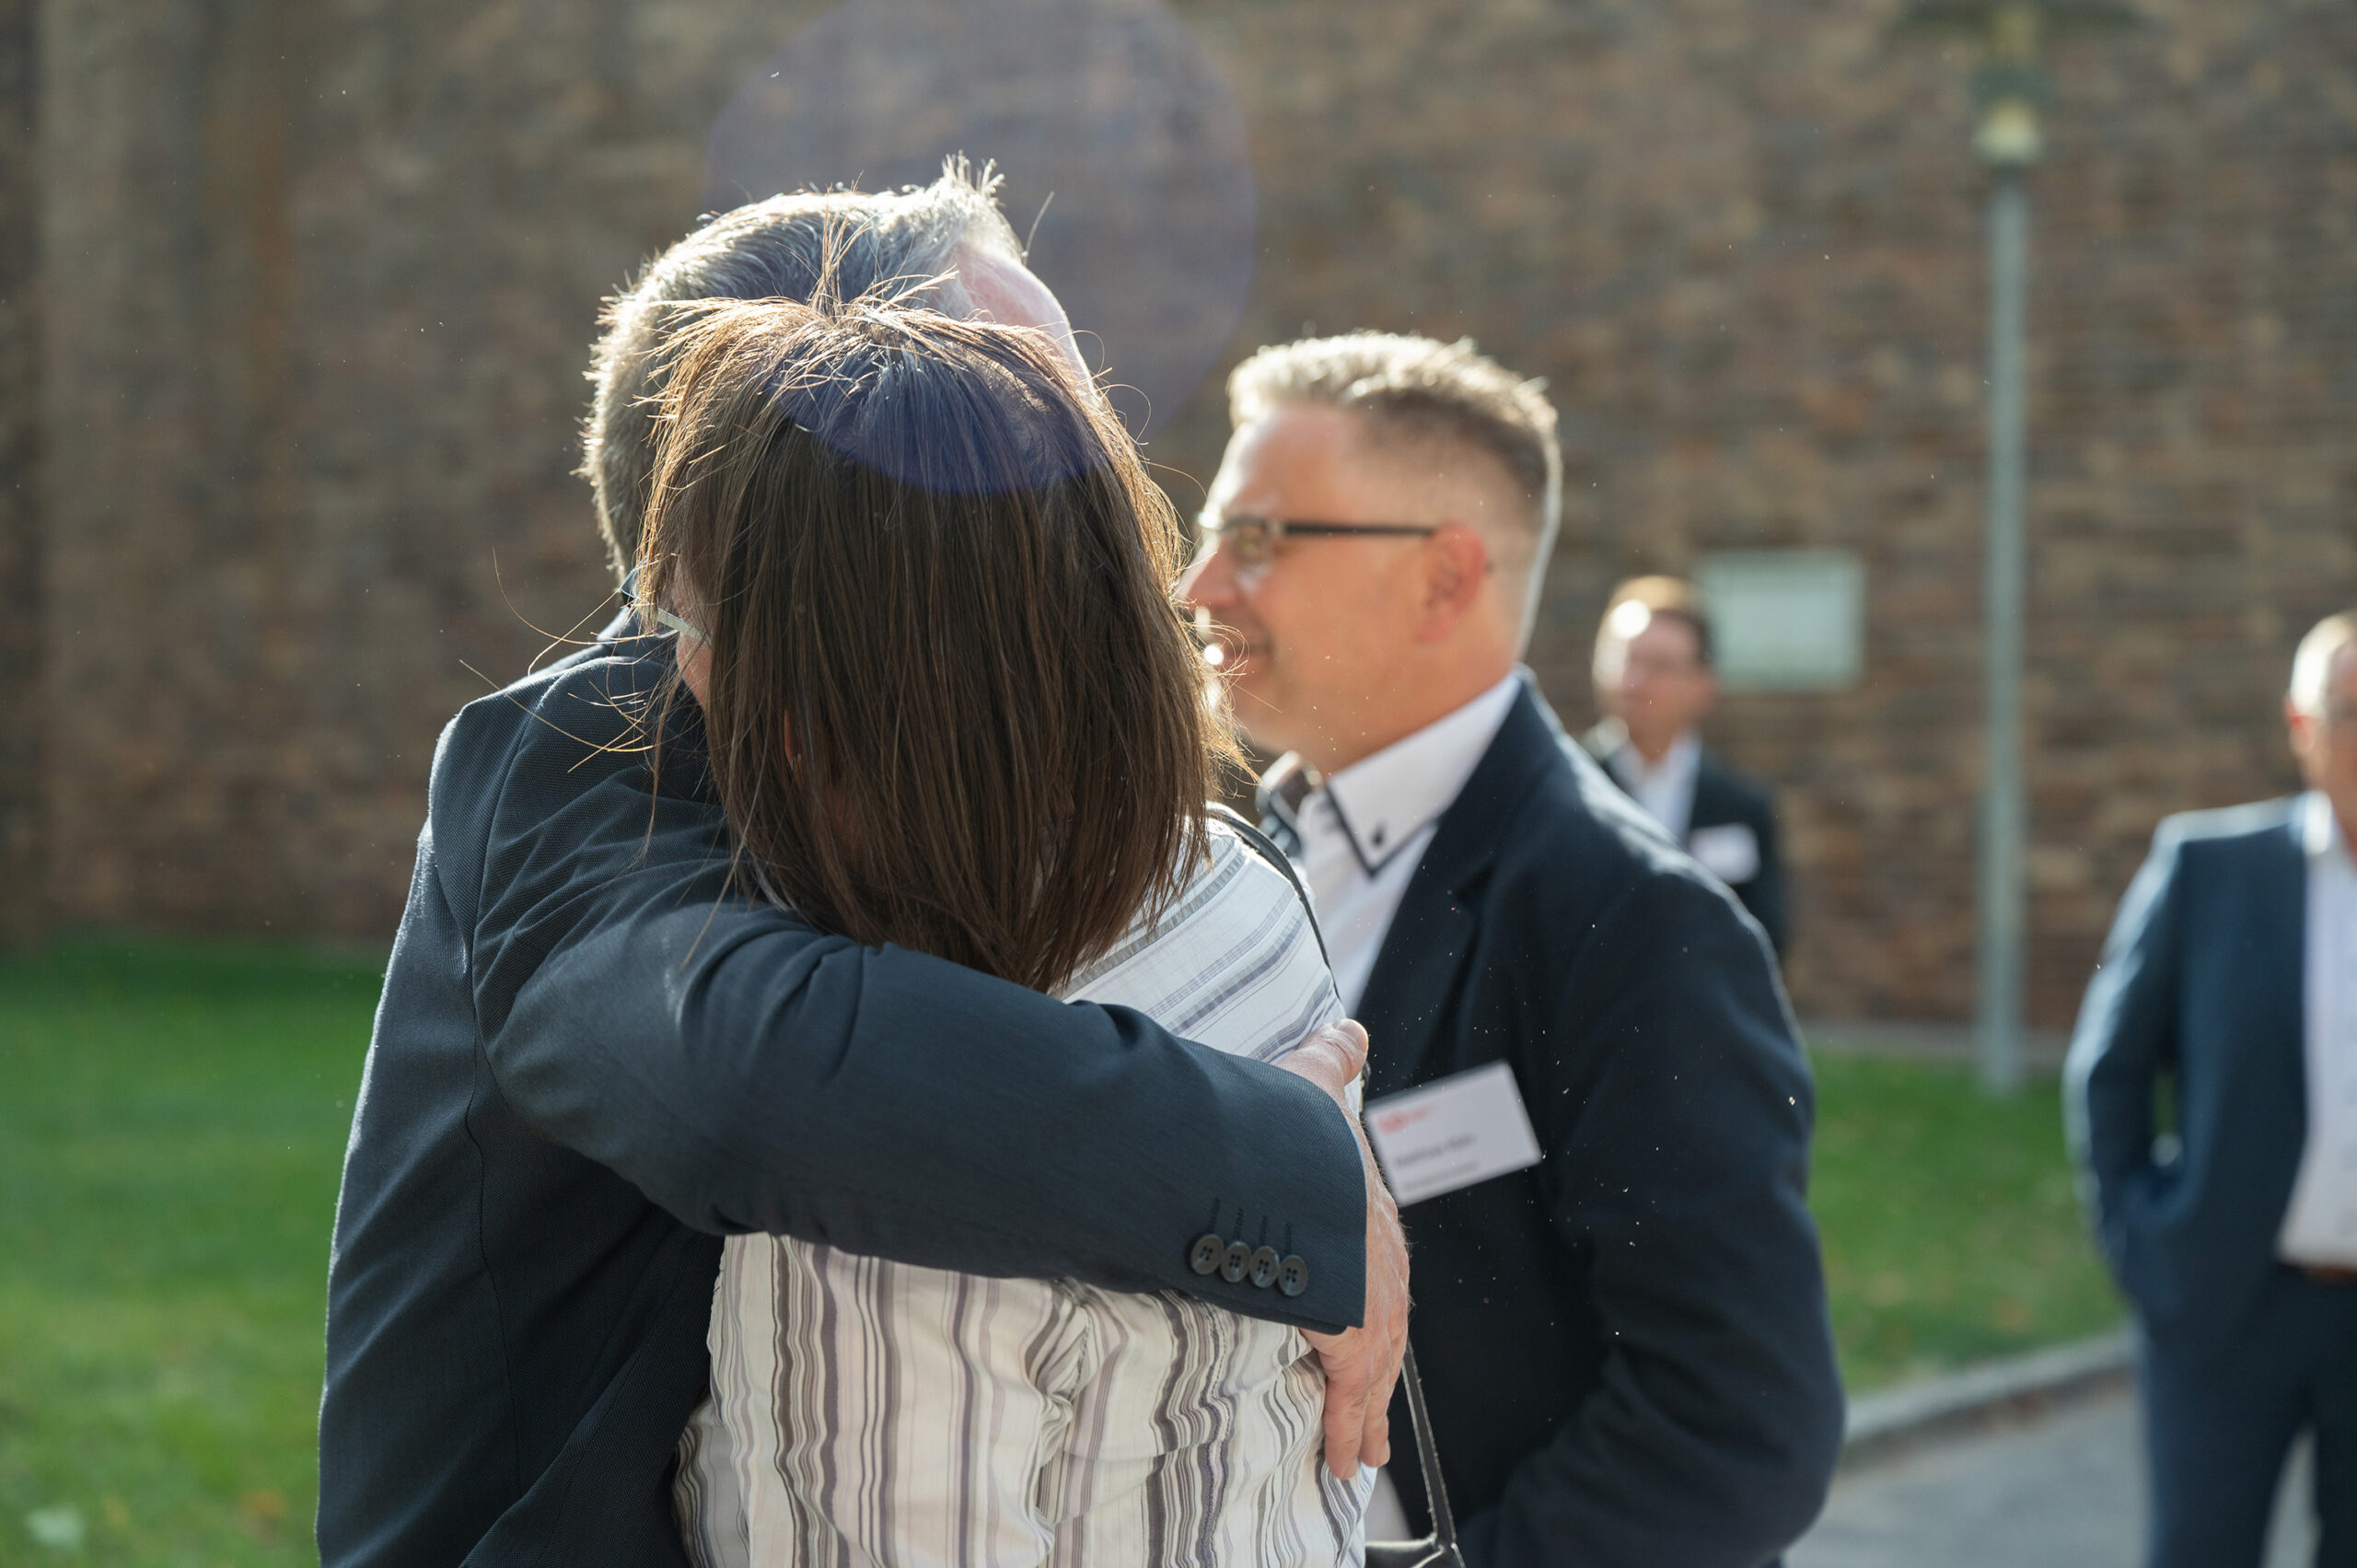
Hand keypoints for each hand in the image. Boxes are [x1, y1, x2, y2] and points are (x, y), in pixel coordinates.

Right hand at [1279, 1021, 1409, 1477]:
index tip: (1376, 1335)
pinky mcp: (1347, 1333)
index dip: (1379, 1305)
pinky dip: (1348, 1427)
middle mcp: (1378, 1259)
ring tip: (1361, 1459)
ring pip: (1373, 1372)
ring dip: (1367, 1417)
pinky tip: (1345, 1461)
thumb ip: (1333, 1059)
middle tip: (1378, 1423)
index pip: (1382, 1270)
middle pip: (1388, 1332)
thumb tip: (1352, 1030)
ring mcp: (1368, 1300)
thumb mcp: (1315, 1083)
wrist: (1287, 1157)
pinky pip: (1348, 1393)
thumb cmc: (1295, 1119)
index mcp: (1368, 1209)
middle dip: (1381, 1378)